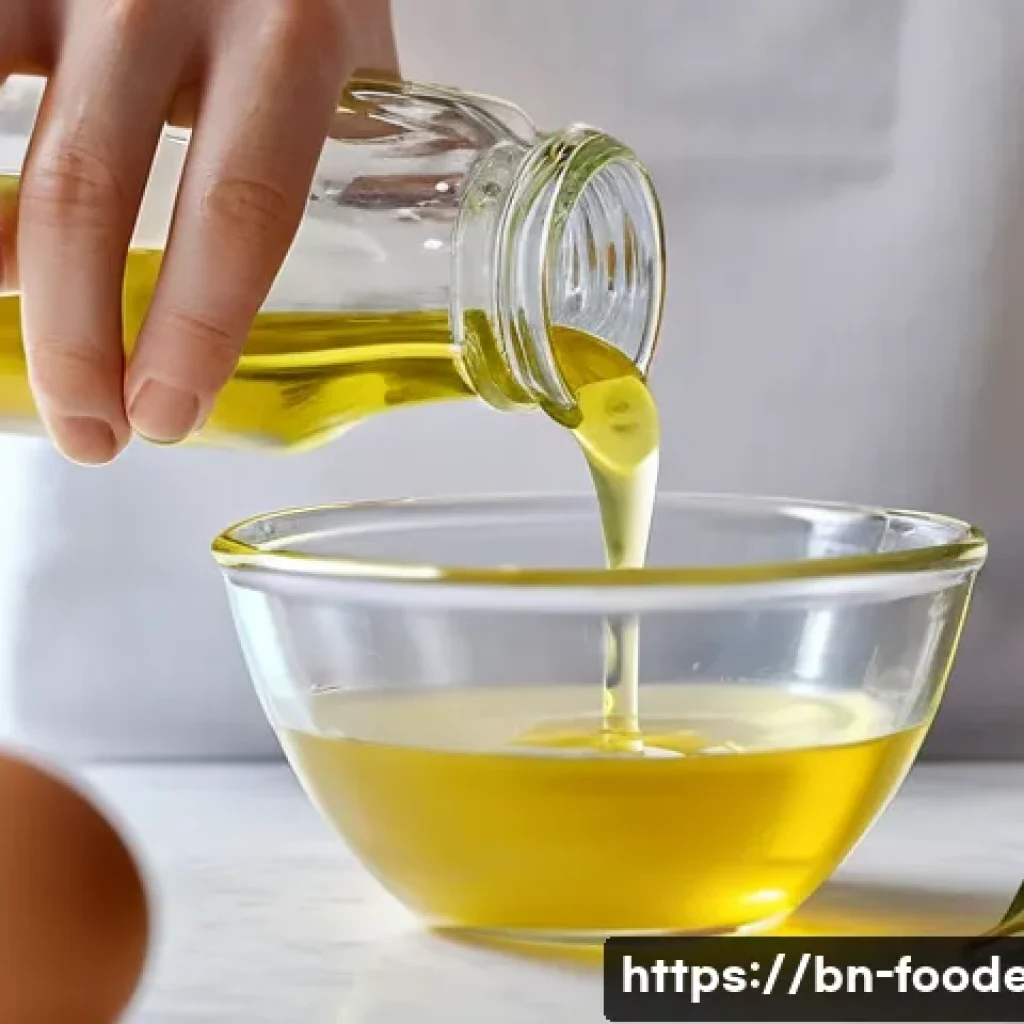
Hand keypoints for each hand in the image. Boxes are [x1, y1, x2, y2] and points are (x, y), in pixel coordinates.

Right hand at [7, 0, 396, 463]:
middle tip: (94, 432)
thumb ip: (334, 155)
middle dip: (77, 340)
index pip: (240, 210)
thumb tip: (289, 282)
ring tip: (23, 367)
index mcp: (291, 33)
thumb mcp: (348, 57)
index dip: (195, 330)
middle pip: (87, 195)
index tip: (167, 416)